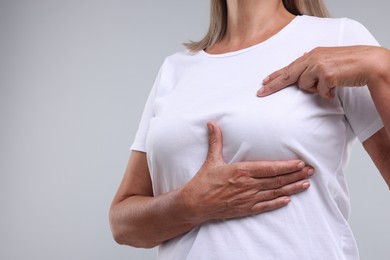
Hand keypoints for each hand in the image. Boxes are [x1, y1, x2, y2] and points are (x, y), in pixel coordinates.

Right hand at [181, 121, 313, 223]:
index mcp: (241, 171)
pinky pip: (265, 206)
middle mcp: (248, 185)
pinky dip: (277, 203)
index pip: (269, 168)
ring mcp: (248, 199)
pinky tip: (288, 200)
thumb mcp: (211, 160)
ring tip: (306, 184)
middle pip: (277, 181)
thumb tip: (212, 123)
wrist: (195, 204)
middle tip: (310, 171)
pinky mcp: (245, 209)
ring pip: (274, 193)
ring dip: (292, 189)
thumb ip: (215, 141)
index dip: (286, 166)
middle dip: (295, 176)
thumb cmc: (203, 182)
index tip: (300, 163)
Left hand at [257, 46, 388, 98]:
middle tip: (260, 93)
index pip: (289, 67)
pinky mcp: (326, 75)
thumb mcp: (328, 61)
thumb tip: (302, 76)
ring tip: (329, 84)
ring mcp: (318, 66)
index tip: (263, 82)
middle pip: (287, 75)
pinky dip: (327, 93)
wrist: (368, 62)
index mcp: (312, 54)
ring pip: (304, 85)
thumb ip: (314, 66)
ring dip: (315, 89)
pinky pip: (319, 91)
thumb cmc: (349, 64)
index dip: (275, 75)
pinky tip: (335, 87)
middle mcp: (313, 58)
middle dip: (272, 85)